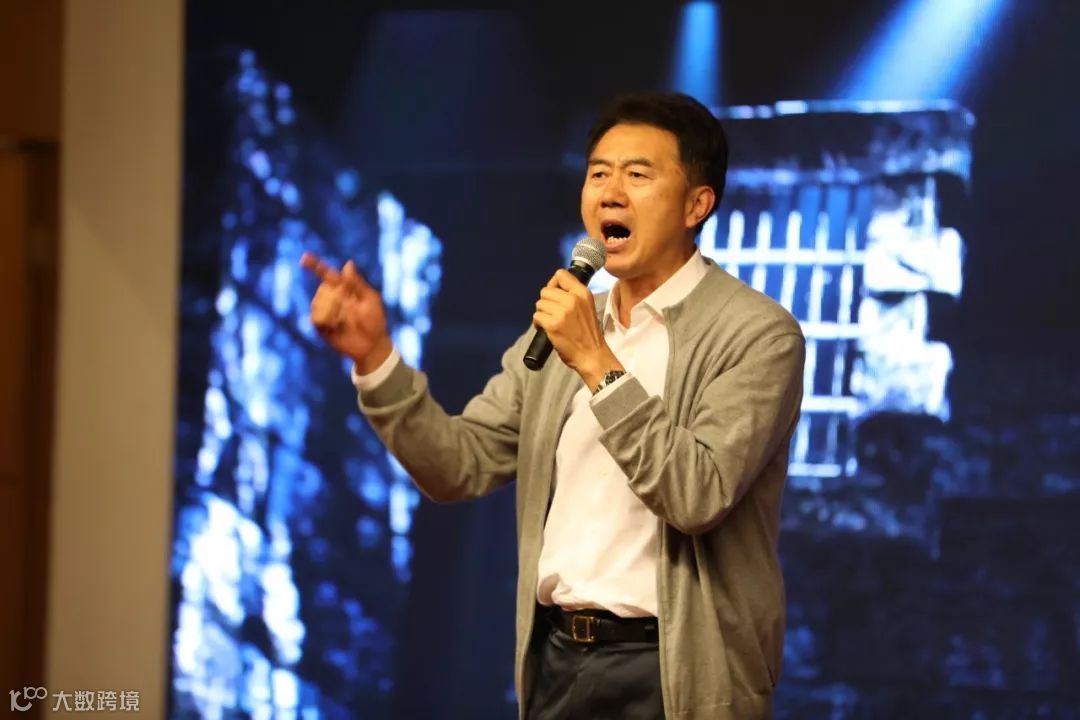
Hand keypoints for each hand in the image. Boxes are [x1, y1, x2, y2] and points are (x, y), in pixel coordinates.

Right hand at [300, 252, 392, 371]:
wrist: (372, 345)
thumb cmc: (375, 320)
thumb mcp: (370, 299)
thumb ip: (357, 283)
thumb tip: (348, 263)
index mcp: (344, 289)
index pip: (327, 275)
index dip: (315, 266)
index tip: (304, 258)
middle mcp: (332, 299)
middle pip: (323, 289)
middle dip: (335, 297)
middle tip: (351, 308)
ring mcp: (325, 312)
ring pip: (318, 303)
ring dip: (332, 309)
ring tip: (346, 319)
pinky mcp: (321, 327)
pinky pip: (316, 318)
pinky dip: (327, 320)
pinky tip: (338, 325)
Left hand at [532, 269, 622, 388]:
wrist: (591, 354)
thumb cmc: (588, 332)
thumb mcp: (587, 306)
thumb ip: (573, 295)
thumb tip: (553, 288)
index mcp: (583, 293)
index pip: (561, 274)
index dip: (553, 284)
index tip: (554, 295)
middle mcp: (573, 299)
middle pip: (546, 290)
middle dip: (546, 302)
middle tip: (552, 313)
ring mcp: (562, 312)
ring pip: (539, 303)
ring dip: (541, 313)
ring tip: (549, 322)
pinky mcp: (553, 324)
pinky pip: (537, 316)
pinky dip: (538, 323)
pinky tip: (545, 329)